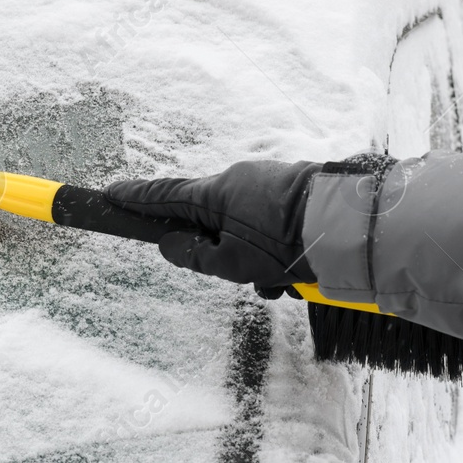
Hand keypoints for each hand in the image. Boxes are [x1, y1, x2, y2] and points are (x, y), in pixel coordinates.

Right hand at [104, 161, 322, 287]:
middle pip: (214, 223)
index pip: (164, 196)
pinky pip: (274, 228)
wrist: (350, 225)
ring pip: (247, 231)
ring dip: (259, 263)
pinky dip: (280, 254)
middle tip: (249, 278)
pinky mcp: (296, 192)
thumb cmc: (286, 243)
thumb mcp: (232, 262)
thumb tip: (172, 243)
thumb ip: (195, 256)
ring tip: (282, 282)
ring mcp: (270, 183)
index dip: (136, 200)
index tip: (112, 195)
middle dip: (225, 256)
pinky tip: (300, 273)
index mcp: (217, 193)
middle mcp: (240, 180)